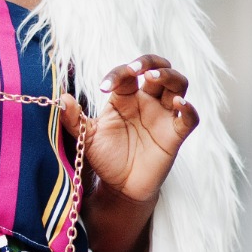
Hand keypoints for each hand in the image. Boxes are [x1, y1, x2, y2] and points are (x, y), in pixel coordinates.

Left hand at [60, 55, 198, 203]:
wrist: (120, 188)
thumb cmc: (106, 157)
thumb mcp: (87, 137)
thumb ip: (73, 119)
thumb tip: (60, 99)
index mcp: (126, 97)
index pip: (128, 74)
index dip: (118, 73)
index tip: (103, 87)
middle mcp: (147, 101)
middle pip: (159, 69)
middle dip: (149, 63)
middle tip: (136, 70)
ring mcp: (163, 116)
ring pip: (178, 85)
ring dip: (169, 76)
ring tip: (153, 77)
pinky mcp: (175, 135)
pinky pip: (190, 118)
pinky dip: (189, 109)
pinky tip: (179, 104)